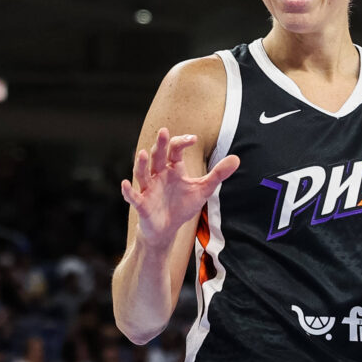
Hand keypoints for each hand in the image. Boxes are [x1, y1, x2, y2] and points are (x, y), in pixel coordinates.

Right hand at [120, 128, 238, 250]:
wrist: (166, 230)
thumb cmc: (181, 206)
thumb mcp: (203, 190)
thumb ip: (218, 174)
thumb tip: (237, 158)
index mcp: (172, 168)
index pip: (175, 150)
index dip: (182, 142)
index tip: (193, 139)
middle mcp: (158, 175)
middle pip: (157, 156)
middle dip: (160, 144)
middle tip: (164, 131)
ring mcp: (148, 189)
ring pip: (142, 173)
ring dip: (141, 164)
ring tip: (142, 153)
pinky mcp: (142, 204)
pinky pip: (133, 196)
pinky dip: (128, 191)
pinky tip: (125, 184)